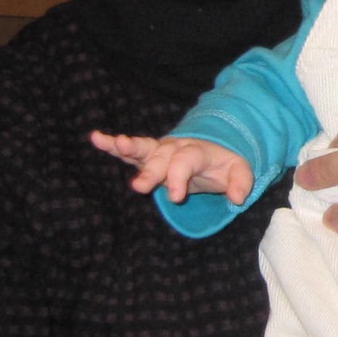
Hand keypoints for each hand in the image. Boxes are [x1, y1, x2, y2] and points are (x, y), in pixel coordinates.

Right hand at [90, 130, 254, 205]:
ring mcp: (159, 149)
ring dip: (128, 147)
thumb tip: (238, 198)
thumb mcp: (239, 170)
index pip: (186, 162)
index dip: (180, 178)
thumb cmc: (222, 163)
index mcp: (197, 151)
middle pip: (161, 158)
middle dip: (150, 172)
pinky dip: (112, 144)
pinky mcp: (147, 154)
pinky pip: (129, 149)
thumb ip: (240, 182)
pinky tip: (96, 138)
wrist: (211, 147)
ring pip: (143, 147)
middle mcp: (175, 147)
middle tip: (139, 187)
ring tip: (116, 144)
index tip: (176, 197)